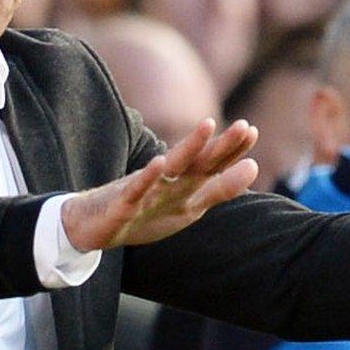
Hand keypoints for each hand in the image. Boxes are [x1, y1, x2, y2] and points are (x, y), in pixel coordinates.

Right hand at [61, 119, 259, 249]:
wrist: (95, 224)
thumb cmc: (147, 211)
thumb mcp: (190, 205)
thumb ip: (220, 188)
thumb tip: (253, 167)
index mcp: (185, 182)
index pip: (213, 163)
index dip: (232, 149)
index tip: (253, 131)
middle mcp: (168, 180)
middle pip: (199, 161)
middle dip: (221, 145)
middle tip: (244, 126)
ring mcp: (146, 190)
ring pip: (172, 167)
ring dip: (190, 147)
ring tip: (207, 126)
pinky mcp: (124, 203)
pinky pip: (137, 190)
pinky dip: (147, 178)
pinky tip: (158, 163)